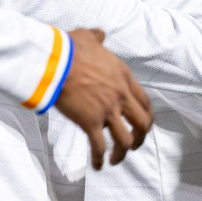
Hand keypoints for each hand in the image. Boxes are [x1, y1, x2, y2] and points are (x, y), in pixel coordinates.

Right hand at [53, 29, 153, 168]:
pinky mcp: (90, 122)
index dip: (147, 116)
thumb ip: (97, 37)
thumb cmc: (69, 48)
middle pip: (142, 123)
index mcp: (123, 77)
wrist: (54, 62)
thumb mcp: (88, 37)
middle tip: (133, 144)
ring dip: (123, 152)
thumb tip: (99, 34)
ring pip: (126, 139)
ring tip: (115, 159)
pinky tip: (97, 166)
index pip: (145, 101)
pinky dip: (99, 158)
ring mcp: (107, 110)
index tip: (142, 124)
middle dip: (141, 137)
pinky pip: (99, 146)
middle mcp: (120, 96)